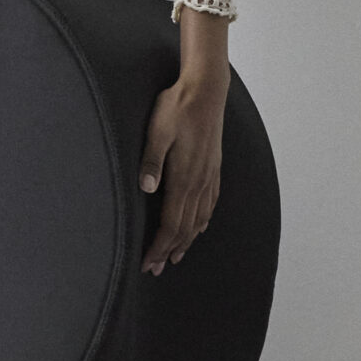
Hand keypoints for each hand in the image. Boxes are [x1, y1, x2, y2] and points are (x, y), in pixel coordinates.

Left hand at [140, 7, 230, 275]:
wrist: (206, 91)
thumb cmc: (177, 107)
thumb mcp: (157, 131)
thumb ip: (151, 161)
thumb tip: (147, 189)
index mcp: (184, 177)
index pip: (171, 224)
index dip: (159, 247)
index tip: (148, 263)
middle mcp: (199, 182)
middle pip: (184, 228)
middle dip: (170, 251)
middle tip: (156, 269)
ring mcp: (209, 176)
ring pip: (198, 219)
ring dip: (186, 241)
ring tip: (175, 256)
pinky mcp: (214, 169)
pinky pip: (210, 204)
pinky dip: (202, 222)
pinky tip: (198, 227)